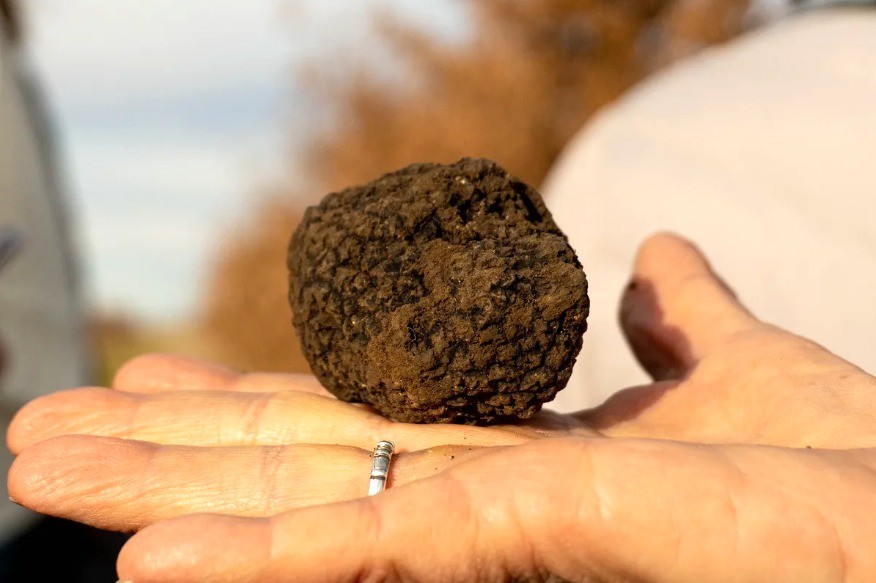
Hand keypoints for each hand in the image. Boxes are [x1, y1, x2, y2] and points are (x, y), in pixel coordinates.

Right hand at [8, 233, 875, 581]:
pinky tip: (146, 561)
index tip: (157, 378)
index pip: (355, 422)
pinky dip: (258, 558)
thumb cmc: (852, 485)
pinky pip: (375, 547)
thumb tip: (652, 246)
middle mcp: (491, 502)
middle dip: (161, 452)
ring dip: (163, 497)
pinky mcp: (526, 547)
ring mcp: (499, 534)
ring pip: (302, 509)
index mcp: (530, 459)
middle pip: (298, 465)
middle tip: (35, 433)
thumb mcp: (754, 377)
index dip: (245, 404)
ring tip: (36, 470)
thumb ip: (681, 321)